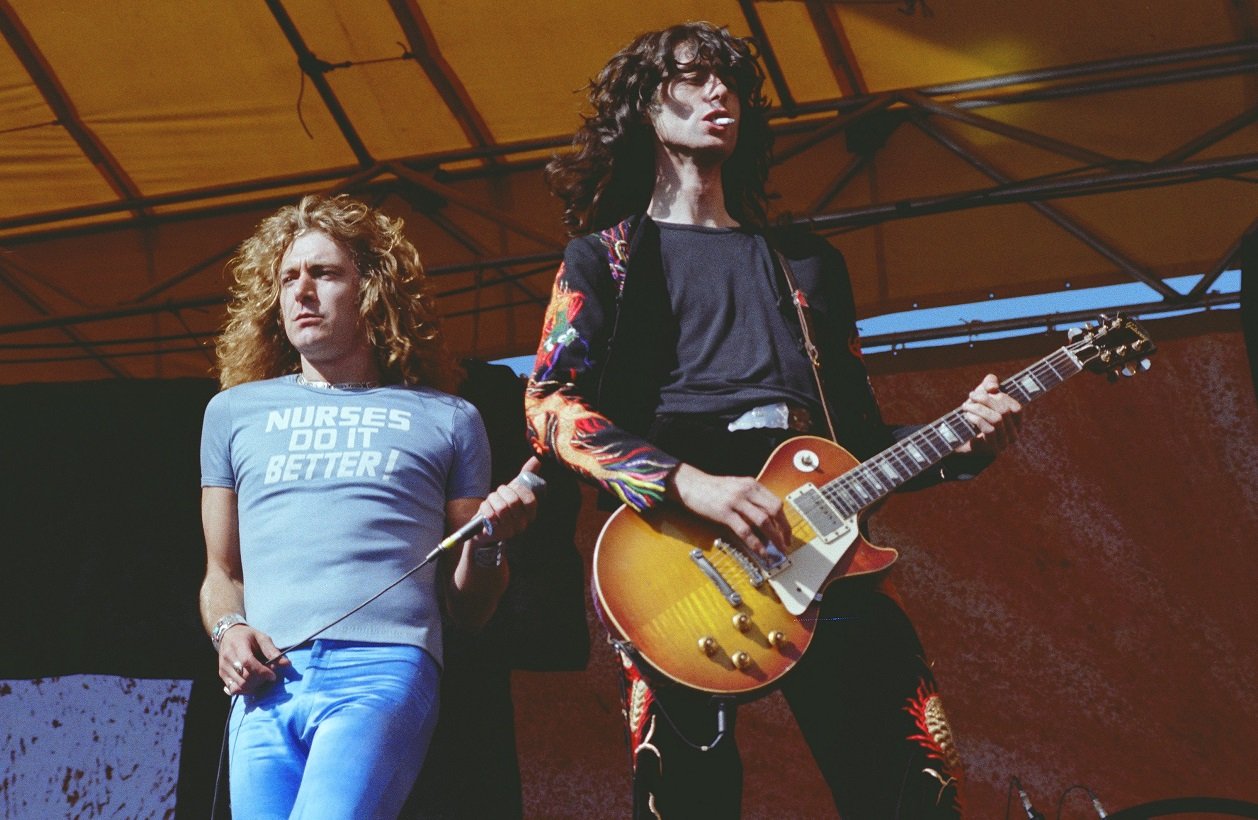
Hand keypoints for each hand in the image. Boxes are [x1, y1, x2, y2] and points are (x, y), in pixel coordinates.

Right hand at [218, 625, 289, 695]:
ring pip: (239, 686)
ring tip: (260, 680)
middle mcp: (228, 657)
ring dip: (253, 687)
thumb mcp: (262, 638)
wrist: (228, 635)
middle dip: (260, 680)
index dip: (262, 672)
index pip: (248, 662)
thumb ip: (272, 651)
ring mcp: (223, 668)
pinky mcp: (222, 675)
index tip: (273, 676)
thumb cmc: (248, 637)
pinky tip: (252, 684)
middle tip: (268, 676)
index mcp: (239, 645)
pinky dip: (245, 690)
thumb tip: (287, 664)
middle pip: (244, 677)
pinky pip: (233, 689)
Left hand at [468, 456, 541, 545]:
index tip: (511, 488)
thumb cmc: (502, 505)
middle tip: (498, 494)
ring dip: (492, 500)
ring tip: (491, 502)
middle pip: (514, 502)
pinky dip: (485, 508)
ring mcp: (509, 530)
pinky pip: (490, 515)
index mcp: (530, 514)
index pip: (530, 500)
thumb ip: (527, 474)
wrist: (484, 527)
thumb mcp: (515, 490)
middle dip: (502, 492)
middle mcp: (522, 524)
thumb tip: (537, 458)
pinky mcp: (495, 534)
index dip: (518, 490)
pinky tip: (485, 510)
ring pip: (501, 508)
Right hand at [666, 463, 790, 559]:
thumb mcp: (736, 488)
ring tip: (777, 550)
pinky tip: (760, 552)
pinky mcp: (725, 512)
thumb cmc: (711, 488)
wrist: (690, 484)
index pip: (776, 503)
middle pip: (774, 511)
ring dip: (774, 538)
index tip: (787, 534)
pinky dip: (756, 543)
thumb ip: (750, 500)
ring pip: (763, 521)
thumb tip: (764, 522)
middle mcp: (747, 491)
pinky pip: (745, 530)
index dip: (785, 521)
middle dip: (784, 530)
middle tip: (785, 544)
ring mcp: (736, 501)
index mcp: (751, 484)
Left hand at [955, 373, 1022, 456]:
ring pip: (996, 419)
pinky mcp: (991, 448)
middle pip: (1004, 411)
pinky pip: (989, 429)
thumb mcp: (983, 395)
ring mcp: (1004, 443)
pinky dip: (977, 419)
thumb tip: (993, 387)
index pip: (1015, 407)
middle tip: (971, 396)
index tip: (983, 390)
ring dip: (979, 409)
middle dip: (985, 400)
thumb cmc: (975, 414)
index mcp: (1016, 422)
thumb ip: (990, 383)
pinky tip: (967, 416)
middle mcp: (1014, 433)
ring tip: (966, 406)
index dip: (1000, 396)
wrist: (960, 439)